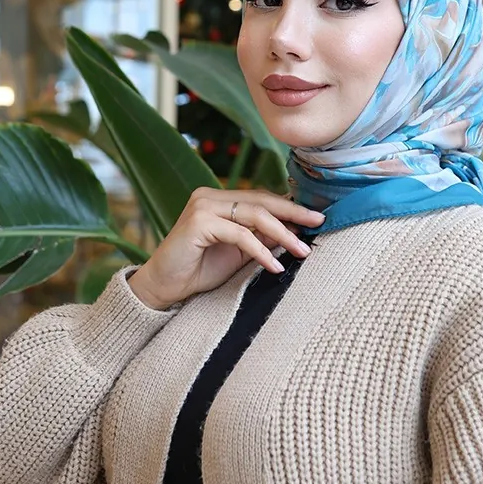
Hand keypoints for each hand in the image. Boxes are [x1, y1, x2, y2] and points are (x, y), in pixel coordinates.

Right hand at [128, 188, 324, 309]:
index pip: (261, 198)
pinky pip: (240, 234)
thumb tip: (296, 231)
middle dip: (293, 213)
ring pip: (254, 214)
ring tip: (301, 250)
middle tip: (318, 223)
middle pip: (261, 201)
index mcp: (219, 199)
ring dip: (283, 234)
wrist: (164, 287)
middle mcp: (210, 196)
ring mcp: (203, 206)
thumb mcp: (239, 252)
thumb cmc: (199, 270)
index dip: (290, 207)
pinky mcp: (198, 222)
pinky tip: (275, 265)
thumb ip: (261, 237)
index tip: (315, 218)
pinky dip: (261, 250)